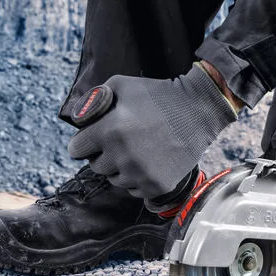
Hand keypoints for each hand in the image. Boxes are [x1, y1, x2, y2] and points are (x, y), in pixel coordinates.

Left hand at [68, 64, 236, 198]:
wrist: (198, 110)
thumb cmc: (157, 94)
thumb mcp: (121, 85)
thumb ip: (93, 100)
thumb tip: (77, 118)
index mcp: (110, 131)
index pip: (76, 149)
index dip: (84, 142)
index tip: (94, 138)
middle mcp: (123, 156)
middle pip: (96, 167)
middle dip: (103, 154)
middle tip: (122, 141)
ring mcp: (141, 174)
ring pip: (115, 180)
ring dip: (121, 168)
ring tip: (139, 150)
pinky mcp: (157, 186)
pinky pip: (134, 190)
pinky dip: (139, 179)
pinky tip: (151, 161)